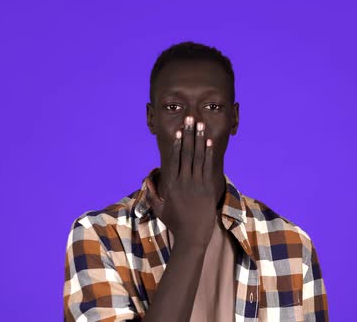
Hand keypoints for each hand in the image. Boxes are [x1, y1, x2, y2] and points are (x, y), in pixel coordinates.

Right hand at [145, 115, 218, 247]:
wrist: (192, 236)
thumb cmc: (175, 223)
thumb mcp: (159, 209)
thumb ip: (152, 194)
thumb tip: (148, 181)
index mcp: (172, 185)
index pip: (174, 159)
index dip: (176, 144)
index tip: (178, 132)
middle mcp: (184, 182)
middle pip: (186, 153)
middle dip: (188, 135)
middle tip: (189, 119)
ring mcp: (197, 185)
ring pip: (198, 157)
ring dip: (199, 139)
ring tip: (200, 125)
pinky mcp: (208, 189)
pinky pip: (208, 167)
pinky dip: (208, 154)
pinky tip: (209, 142)